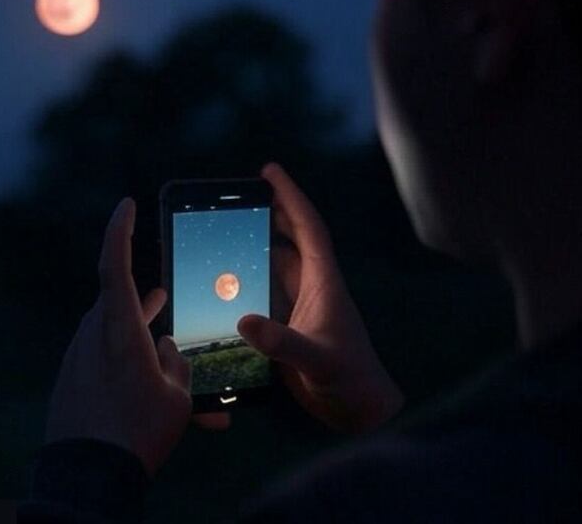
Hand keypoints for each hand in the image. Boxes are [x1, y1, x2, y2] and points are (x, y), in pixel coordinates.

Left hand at [43, 198, 191, 477]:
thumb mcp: (176, 397)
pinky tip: (146, 389)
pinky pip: (102, 362)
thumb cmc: (138, 433)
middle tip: (165, 297)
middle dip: (145, 303)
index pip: (114, 265)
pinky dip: (125, 367)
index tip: (126, 205)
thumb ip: (175, 364)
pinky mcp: (71, 381)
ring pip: (113, 336)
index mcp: (118, 330)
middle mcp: (92, 336)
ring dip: (139, 340)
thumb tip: (165, 348)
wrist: (88, 475)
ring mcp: (77, 359)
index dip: (119, 230)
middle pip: (119, 304)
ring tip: (166, 350)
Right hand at [236, 163, 403, 432]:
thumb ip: (283, 343)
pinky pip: (263, 294)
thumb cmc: (349, 381)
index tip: (269, 171)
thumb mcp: (318, 361)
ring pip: (275, 265)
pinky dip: (246, 282)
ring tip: (224, 230)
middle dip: (269, 213)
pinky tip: (223, 281)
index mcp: (324, 283)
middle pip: (289, 240)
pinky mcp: (287, 327)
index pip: (308, 229)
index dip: (290, 197)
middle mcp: (311, 288)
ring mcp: (299, 307)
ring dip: (255, 247)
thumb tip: (244, 321)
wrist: (358, 411)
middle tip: (239, 195)